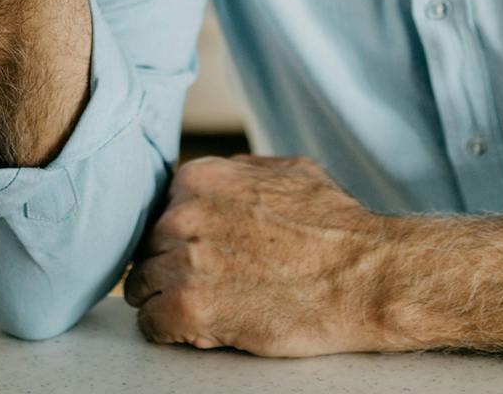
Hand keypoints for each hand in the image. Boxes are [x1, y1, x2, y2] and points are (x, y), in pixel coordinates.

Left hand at [123, 155, 394, 355]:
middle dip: (172, 266)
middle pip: (149, 249)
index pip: (160, 210)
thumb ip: (241, 171)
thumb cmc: (333, 226)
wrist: (360, 276)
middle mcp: (184, 213)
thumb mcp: (289, 171)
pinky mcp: (188, 309)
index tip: (202, 250)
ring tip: (213, 303)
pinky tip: (205, 326)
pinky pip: (151, 324)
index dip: (181, 235)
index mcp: (202, 177)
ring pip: (142, 286)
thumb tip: (215, 179)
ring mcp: (184, 261)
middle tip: (213, 281)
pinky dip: (172, 331)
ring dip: (169, 299)